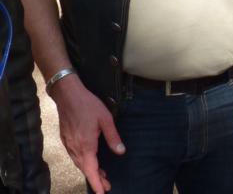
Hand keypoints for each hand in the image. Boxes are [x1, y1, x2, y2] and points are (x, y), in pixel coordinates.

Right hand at [51, 75, 124, 193]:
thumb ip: (113, 137)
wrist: (68, 95)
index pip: (91, 170)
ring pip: (79, 163)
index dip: (96, 183)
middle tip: (107, 186)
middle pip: (85, 169)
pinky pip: (75, 156)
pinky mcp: (66, 140)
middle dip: (96, 179)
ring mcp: (69, 145)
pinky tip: (90, 161)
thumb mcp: (106, 119)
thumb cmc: (88, 105)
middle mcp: (75, 148)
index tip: (102, 193)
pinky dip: (84, 162)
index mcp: (86, 145)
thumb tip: (121, 151)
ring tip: (101, 176)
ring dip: (90, 171)